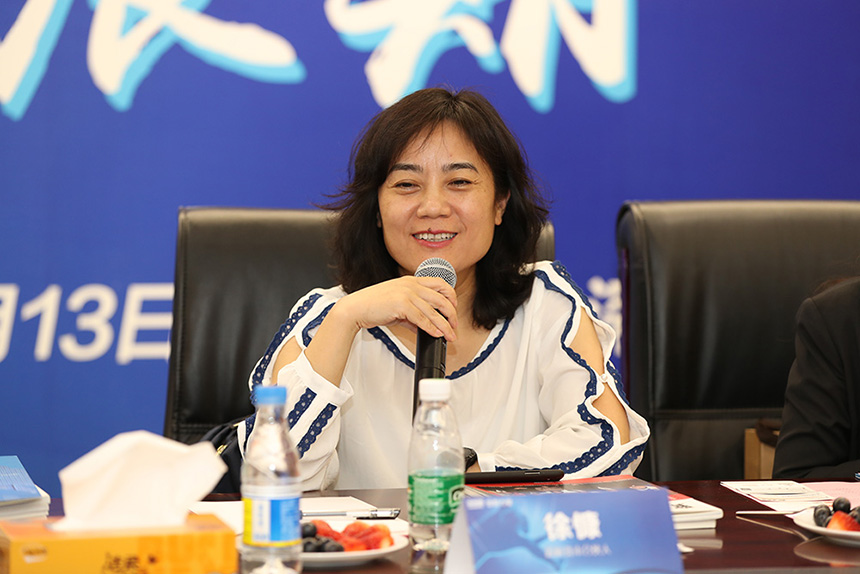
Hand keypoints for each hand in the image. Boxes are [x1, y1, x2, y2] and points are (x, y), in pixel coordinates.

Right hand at [333, 276, 457, 340]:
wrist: (356, 308)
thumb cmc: (374, 305)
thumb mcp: (398, 306)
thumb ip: (413, 314)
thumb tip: (426, 327)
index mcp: (412, 280)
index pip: (440, 284)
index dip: (451, 297)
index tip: (454, 309)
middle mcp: (412, 285)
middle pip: (442, 298)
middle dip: (452, 314)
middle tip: (454, 325)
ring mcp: (407, 294)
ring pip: (434, 311)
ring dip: (445, 325)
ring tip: (450, 335)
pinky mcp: (402, 305)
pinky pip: (422, 319)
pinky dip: (431, 328)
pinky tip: (436, 334)